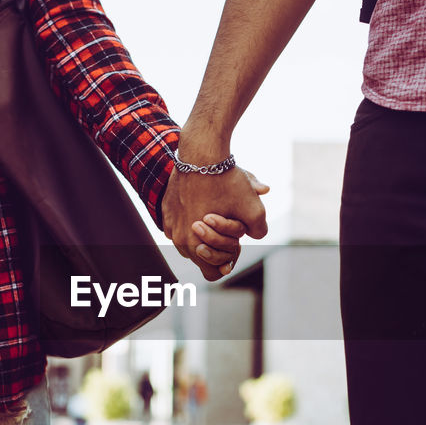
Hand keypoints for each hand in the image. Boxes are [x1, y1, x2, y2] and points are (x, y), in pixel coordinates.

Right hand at [162, 147, 268, 280]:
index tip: (236, 243)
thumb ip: (259, 229)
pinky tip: (204, 203)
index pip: (213, 272)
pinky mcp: (166, 209)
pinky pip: (179, 224)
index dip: (229, 260)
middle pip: (202, 256)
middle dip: (217, 246)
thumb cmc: (226, 181)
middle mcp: (178, 238)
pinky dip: (191, 219)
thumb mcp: (253, 209)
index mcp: (195, 245)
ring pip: (190, 240)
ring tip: (216, 213)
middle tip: (228, 224)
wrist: (201, 152)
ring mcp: (169, 224)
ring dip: (204, 234)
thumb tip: (256, 234)